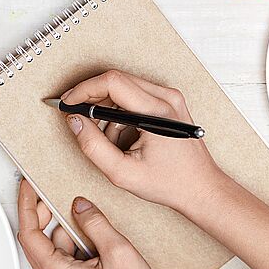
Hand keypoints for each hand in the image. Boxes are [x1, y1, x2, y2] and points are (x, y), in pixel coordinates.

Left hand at [17, 180, 171, 268]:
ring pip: (54, 245)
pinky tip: (95, 235)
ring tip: (90, 218)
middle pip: (37, 238)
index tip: (28, 185)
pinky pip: (65, 255)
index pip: (29, 232)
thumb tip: (79, 205)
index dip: (26, 205)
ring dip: (67, 228)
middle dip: (46, 213)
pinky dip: (75, 241)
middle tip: (58, 192)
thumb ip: (95, 223)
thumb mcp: (118, 251)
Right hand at [61, 70, 225, 211]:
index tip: (67, 103)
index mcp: (157, 112)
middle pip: (117, 80)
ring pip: (124, 87)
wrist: (201, 187)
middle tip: (77, 118)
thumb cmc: (171, 183)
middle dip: (91, 98)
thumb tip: (75, 122)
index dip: (83, 90)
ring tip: (107, 138)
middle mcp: (166, 98)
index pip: (112, 82)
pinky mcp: (169, 103)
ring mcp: (170, 98)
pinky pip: (135, 95)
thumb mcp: (123, 173)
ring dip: (107, 108)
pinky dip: (120, 112)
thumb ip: (93, 146)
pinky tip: (122, 136)